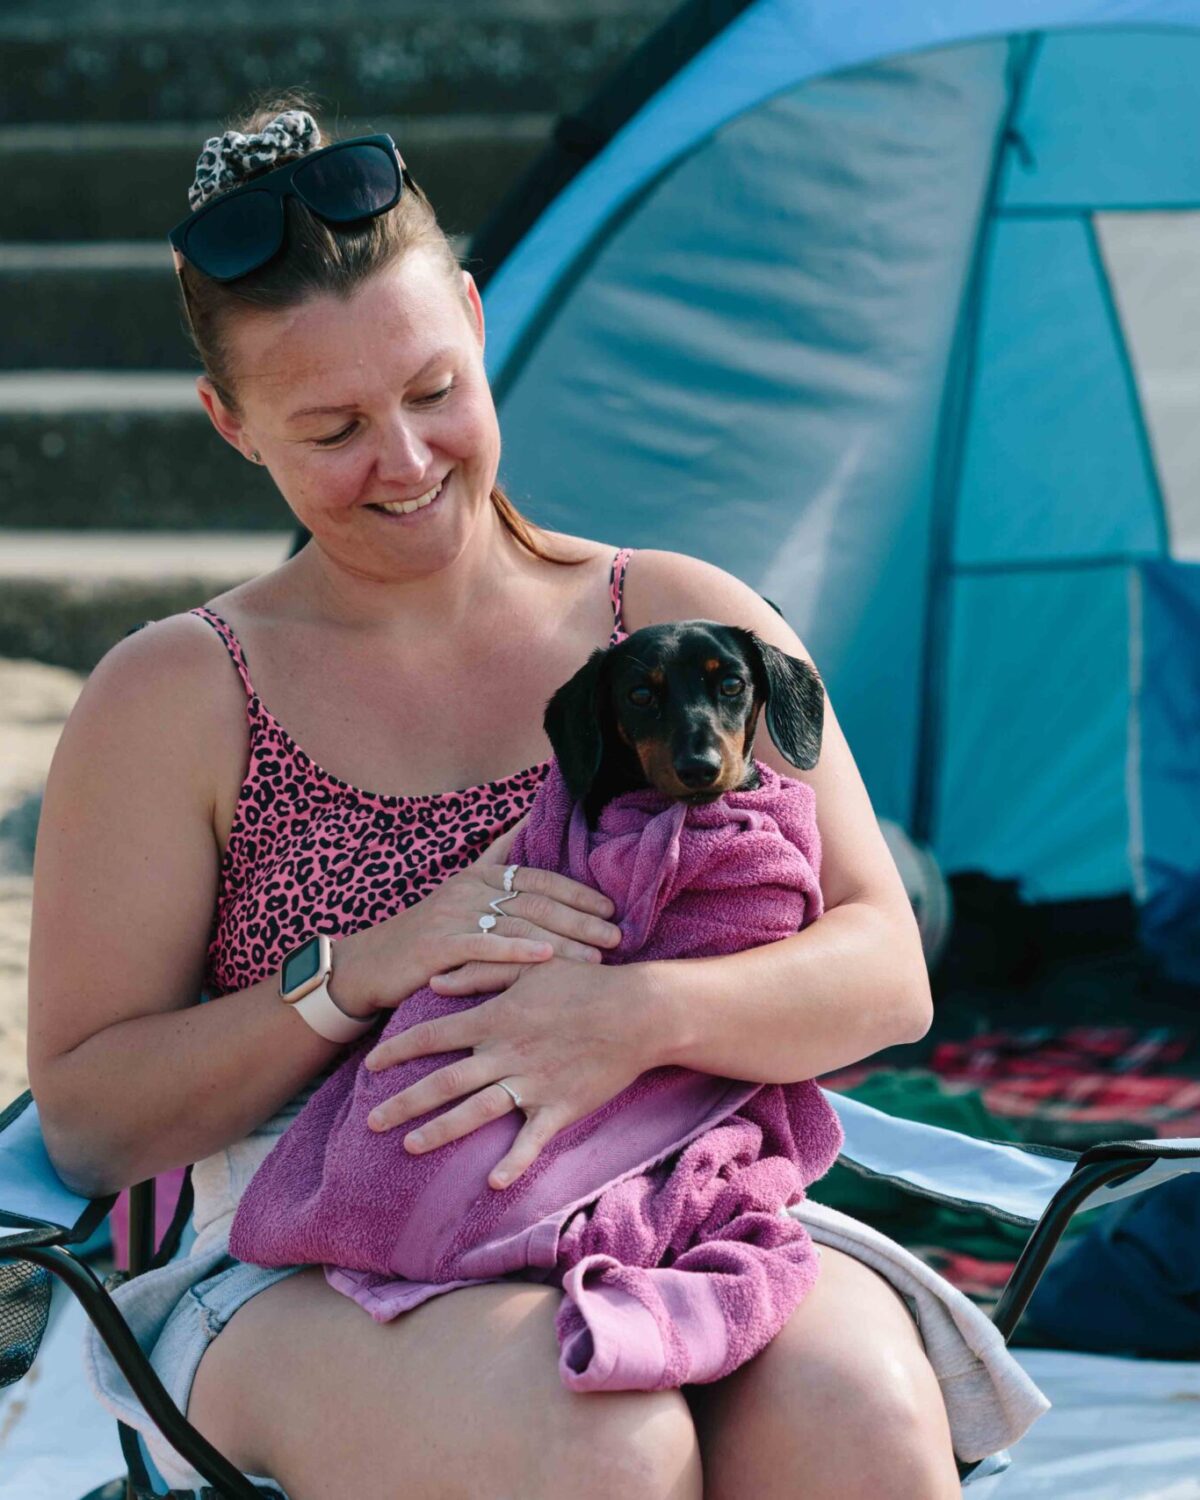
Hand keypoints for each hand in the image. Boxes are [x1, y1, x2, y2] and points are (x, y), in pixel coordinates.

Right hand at [334, 812, 621, 1016]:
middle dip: (581, 918)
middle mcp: (468, 890)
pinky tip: (548, 961)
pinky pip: (486, 946)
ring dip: (563, 940)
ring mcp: (452, 915)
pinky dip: (518, 952)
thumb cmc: (422, 941)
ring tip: (597, 957)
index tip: (609, 907)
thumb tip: (524, 837)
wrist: (365, 966)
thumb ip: (494, 878)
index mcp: (477, 877)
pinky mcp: (438, 945)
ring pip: (519, 924)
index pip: (537, 878)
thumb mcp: (458, 902)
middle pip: (536, 900)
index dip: (575, 891)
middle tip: (617, 935)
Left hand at [362, 955, 656, 1188]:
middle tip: (370, 1121)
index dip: (398, 1050)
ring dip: (439, 1131)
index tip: (370, 1064)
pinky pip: (531, 1141)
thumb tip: (436, 981)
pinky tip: (491, 1182)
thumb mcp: (529, 967)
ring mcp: (531, 1084)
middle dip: (403, 1103)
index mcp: (495, 1018)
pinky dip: (512, 1162)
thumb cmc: (584, 983)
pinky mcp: (559, 1108)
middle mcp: (505, 1054)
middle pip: (443, 1082)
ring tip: (408, 1146)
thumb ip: (479, 974)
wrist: (637, 1012)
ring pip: (475, 1112)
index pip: (433, 1036)